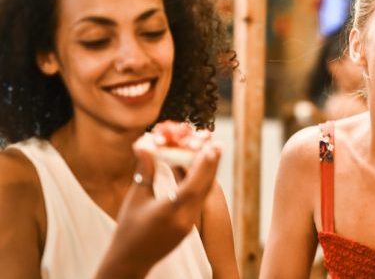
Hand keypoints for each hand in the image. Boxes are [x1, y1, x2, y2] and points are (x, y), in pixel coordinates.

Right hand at [94, 138, 220, 278]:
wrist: (130, 260)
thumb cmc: (128, 228)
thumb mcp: (135, 198)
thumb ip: (145, 170)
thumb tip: (145, 143)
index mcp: (169, 212)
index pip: (192, 186)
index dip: (203, 166)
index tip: (211, 148)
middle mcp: (184, 220)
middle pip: (203, 188)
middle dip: (211, 165)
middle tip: (217, 144)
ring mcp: (189, 225)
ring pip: (203, 194)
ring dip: (207, 173)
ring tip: (212, 153)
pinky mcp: (189, 226)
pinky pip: (198, 201)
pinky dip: (200, 185)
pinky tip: (199, 171)